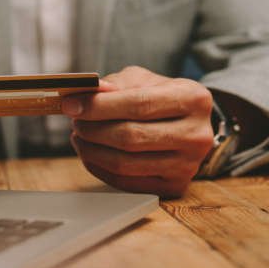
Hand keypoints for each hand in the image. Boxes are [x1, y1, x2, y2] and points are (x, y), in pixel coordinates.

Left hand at [61, 66, 214, 197]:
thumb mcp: (144, 80)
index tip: (72, 105)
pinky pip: (126, 183)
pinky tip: (91, 153)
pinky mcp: (175, 187)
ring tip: (80, 136)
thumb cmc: (162, 97)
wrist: (190, 124)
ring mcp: (188, 165)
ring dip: (92, 150)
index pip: (139, 104)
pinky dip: (100, 168)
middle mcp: (196, 135)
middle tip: (74, 121)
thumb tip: (86, 96)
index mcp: (193, 99)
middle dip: (93, 129)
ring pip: (125, 164)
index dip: (100, 106)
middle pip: (131, 137)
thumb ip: (116, 85)